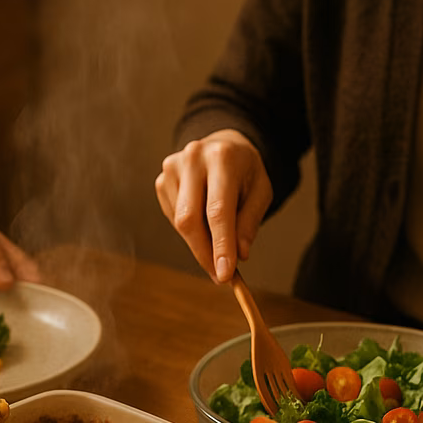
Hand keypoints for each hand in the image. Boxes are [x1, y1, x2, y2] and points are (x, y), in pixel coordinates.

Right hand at [155, 129, 272, 282]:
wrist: (224, 147)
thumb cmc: (245, 171)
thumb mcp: (261, 191)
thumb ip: (250, 222)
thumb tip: (239, 254)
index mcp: (222, 157)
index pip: (218, 210)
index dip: (220, 246)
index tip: (225, 274)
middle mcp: (193, 158)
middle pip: (190, 219)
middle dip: (204, 253)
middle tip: (219, 275)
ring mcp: (172, 168)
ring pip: (180, 223)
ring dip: (199, 244)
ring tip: (218, 243)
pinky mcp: (162, 181)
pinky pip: (173, 219)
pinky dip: (190, 232)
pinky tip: (204, 223)